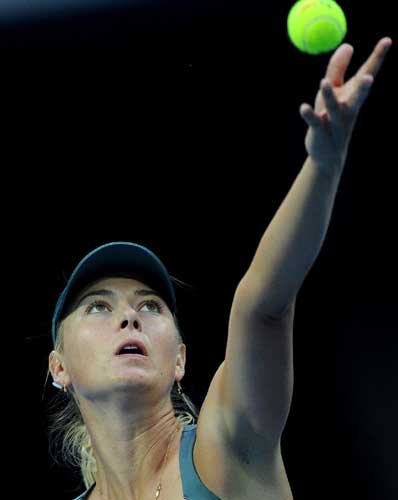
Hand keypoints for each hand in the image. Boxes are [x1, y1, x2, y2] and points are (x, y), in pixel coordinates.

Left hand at [300, 37, 391, 172]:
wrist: (328, 154)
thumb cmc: (331, 117)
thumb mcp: (335, 92)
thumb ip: (338, 69)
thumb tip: (347, 45)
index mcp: (354, 96)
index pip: (367, 74)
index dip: (377, 58)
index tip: (387, 39)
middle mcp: (347, 108)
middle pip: (357, 96)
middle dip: (363, 88)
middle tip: (368, 77)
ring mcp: (334, 121)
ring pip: (333, 108)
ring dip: (329, 96)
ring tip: (324, 82)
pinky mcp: (319, 131)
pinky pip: (314, 122)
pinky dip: (309, 115)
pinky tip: (304, 108)